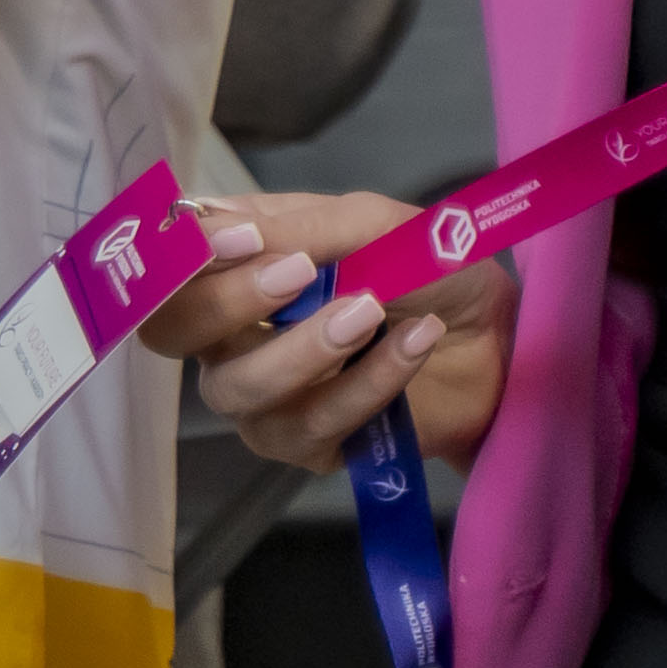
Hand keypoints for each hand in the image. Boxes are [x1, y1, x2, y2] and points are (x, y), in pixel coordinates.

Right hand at [134, 193, 516, 472]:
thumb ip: (298, 227)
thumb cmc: (429, 269)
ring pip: (238, 386)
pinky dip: (367, 382)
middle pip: (170, 330)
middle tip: (298, 275)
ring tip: (370, 312)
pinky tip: (414, 344)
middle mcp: (229, 328)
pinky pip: (310, 423)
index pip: (167, 261)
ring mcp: (260, 392)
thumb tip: (223, 228)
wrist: (499, 340)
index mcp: (233, 262)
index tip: (243, 240)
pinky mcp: (304, 443)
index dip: (185, 254)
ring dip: (304, 349)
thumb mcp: (372, 224)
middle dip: (225, 303)